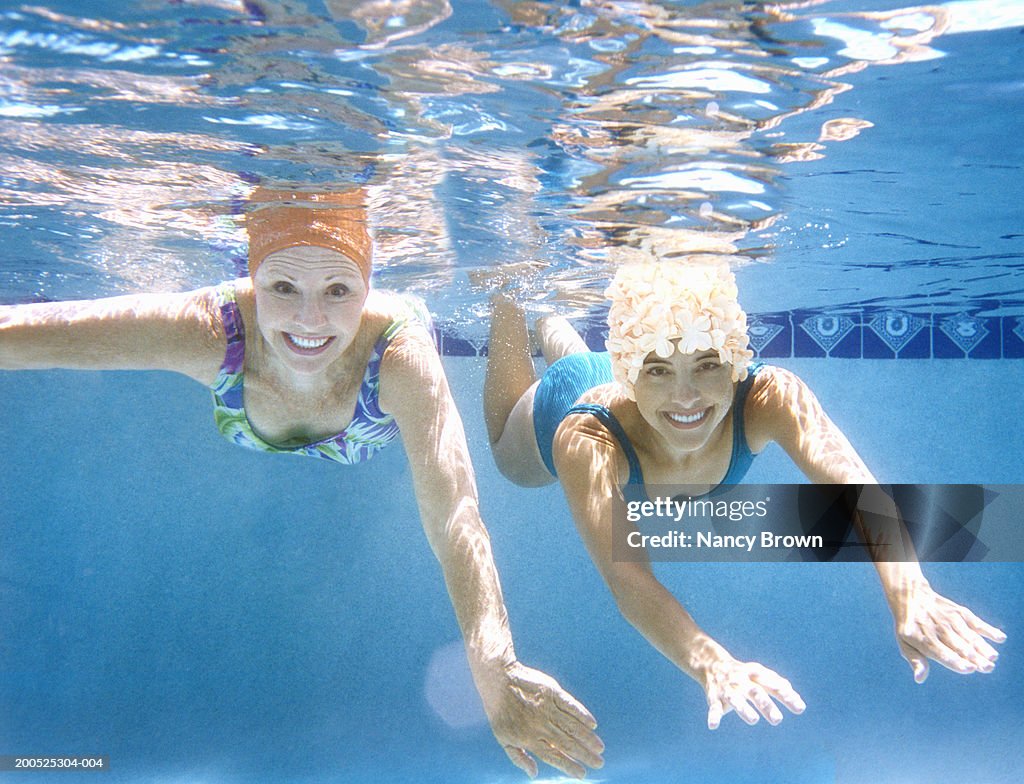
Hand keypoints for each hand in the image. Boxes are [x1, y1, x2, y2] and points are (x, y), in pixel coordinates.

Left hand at [475, 660, 603, 778]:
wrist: (498, 679)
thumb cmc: (500, 711)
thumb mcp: (503, 738)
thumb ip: (518, 757)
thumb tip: (533, 774)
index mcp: (528, 738)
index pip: (553, 756)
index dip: (569, 766)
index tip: (583, 774)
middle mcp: (540, 725)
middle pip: (567, 743)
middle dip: (585, 755)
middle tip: (599, 763)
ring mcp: (547, 708)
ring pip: (572, 726)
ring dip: (588, 738)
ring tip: (600, 748)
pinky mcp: (552, 692)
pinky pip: (571, 705)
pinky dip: (582, 715)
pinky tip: (593, 724)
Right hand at [701, 655, 804, 729]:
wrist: (711, 663)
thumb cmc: (743, 674)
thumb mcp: (760, 675)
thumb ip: (777, 686)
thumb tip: (797, 700)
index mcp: (755, 673)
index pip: (772, 684)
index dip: (785, 695)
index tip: (800, 708)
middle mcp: (741, 680)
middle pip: (755, 692)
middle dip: (765, 705)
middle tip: (777, 720)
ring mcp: (727, 688)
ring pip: (735, 699)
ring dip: (744, 708)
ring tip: (754, 720)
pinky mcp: (714, 697)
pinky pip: (713, 707)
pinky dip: (713, 716)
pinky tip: (713, 726)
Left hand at [891, 580, 1005, 682]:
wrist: (910, 597)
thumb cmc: (909, 627)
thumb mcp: (905, 643)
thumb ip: (915, 660)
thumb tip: (919, 679)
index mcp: (925, 640)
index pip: (942, 653)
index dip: (956, 661)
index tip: (969, 668)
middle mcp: (939, 630)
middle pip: (959, 646)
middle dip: (974, 657)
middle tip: (987, 667)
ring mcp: (950, 621)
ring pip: (969, 636)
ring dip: (982, 647)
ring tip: (993, 658)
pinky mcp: (959, 613)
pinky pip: (975, 622)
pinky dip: (988, 629)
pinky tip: (1000, 638)